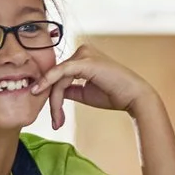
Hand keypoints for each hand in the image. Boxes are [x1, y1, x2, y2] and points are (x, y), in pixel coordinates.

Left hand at [35, 45, 154, 130]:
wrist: (134, 97)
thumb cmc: (113, 94)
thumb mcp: (83, 92)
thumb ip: (67, 89)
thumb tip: (50, 92)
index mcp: (83, 57)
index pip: (59, 76)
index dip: (53, 96)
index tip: (54, 117)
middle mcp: (82, 51)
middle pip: (56, 77)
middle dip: (53, 101)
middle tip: (55, 122)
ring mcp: (84, 54)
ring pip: (57, 78)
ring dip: (55, 101)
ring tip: (57, 121)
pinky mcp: (85, 60)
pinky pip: (61, 72)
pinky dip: (49, 83)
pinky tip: (40, 93)